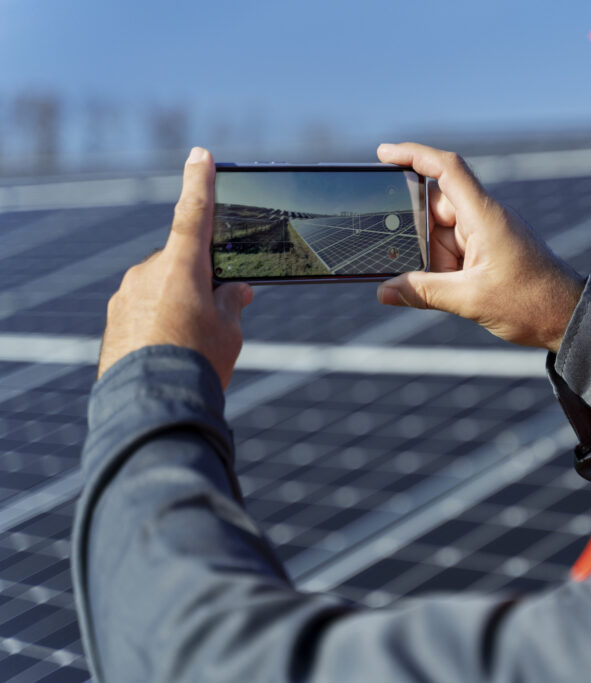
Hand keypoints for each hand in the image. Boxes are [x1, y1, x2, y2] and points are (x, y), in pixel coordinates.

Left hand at [97, 147, 252, 389]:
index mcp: (181, 266)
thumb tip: (235, 291)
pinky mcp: (115, 320)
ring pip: (162, 287)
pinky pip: (143, 309)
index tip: (200, 154)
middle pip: (183, 262)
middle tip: (224, 313)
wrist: (151, 405)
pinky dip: (160, 322)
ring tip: (194, 345)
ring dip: (180, 304)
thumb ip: (232, 302)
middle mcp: (148, 273)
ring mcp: (127, 296)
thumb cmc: (197, 362)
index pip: (194, 213)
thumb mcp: (229, 330)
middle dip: (203, 279)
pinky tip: (171, 351)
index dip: (200, 182)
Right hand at [375, 143, 584, 352]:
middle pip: (435, 208)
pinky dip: (442, 267)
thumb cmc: (531, 302)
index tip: (384, 154)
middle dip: (415, 234)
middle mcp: (485, 218)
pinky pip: (454, 250)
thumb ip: (424, 293)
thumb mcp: (471, 300)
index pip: (446, 169)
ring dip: (431, 259)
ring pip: (441, 234)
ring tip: (439, 285)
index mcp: (485, 216)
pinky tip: (439, 288)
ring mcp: (487, 234)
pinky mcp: (488, 251)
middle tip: (398, 257)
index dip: (413, 155)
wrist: (567, 317)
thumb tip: (385, 291)